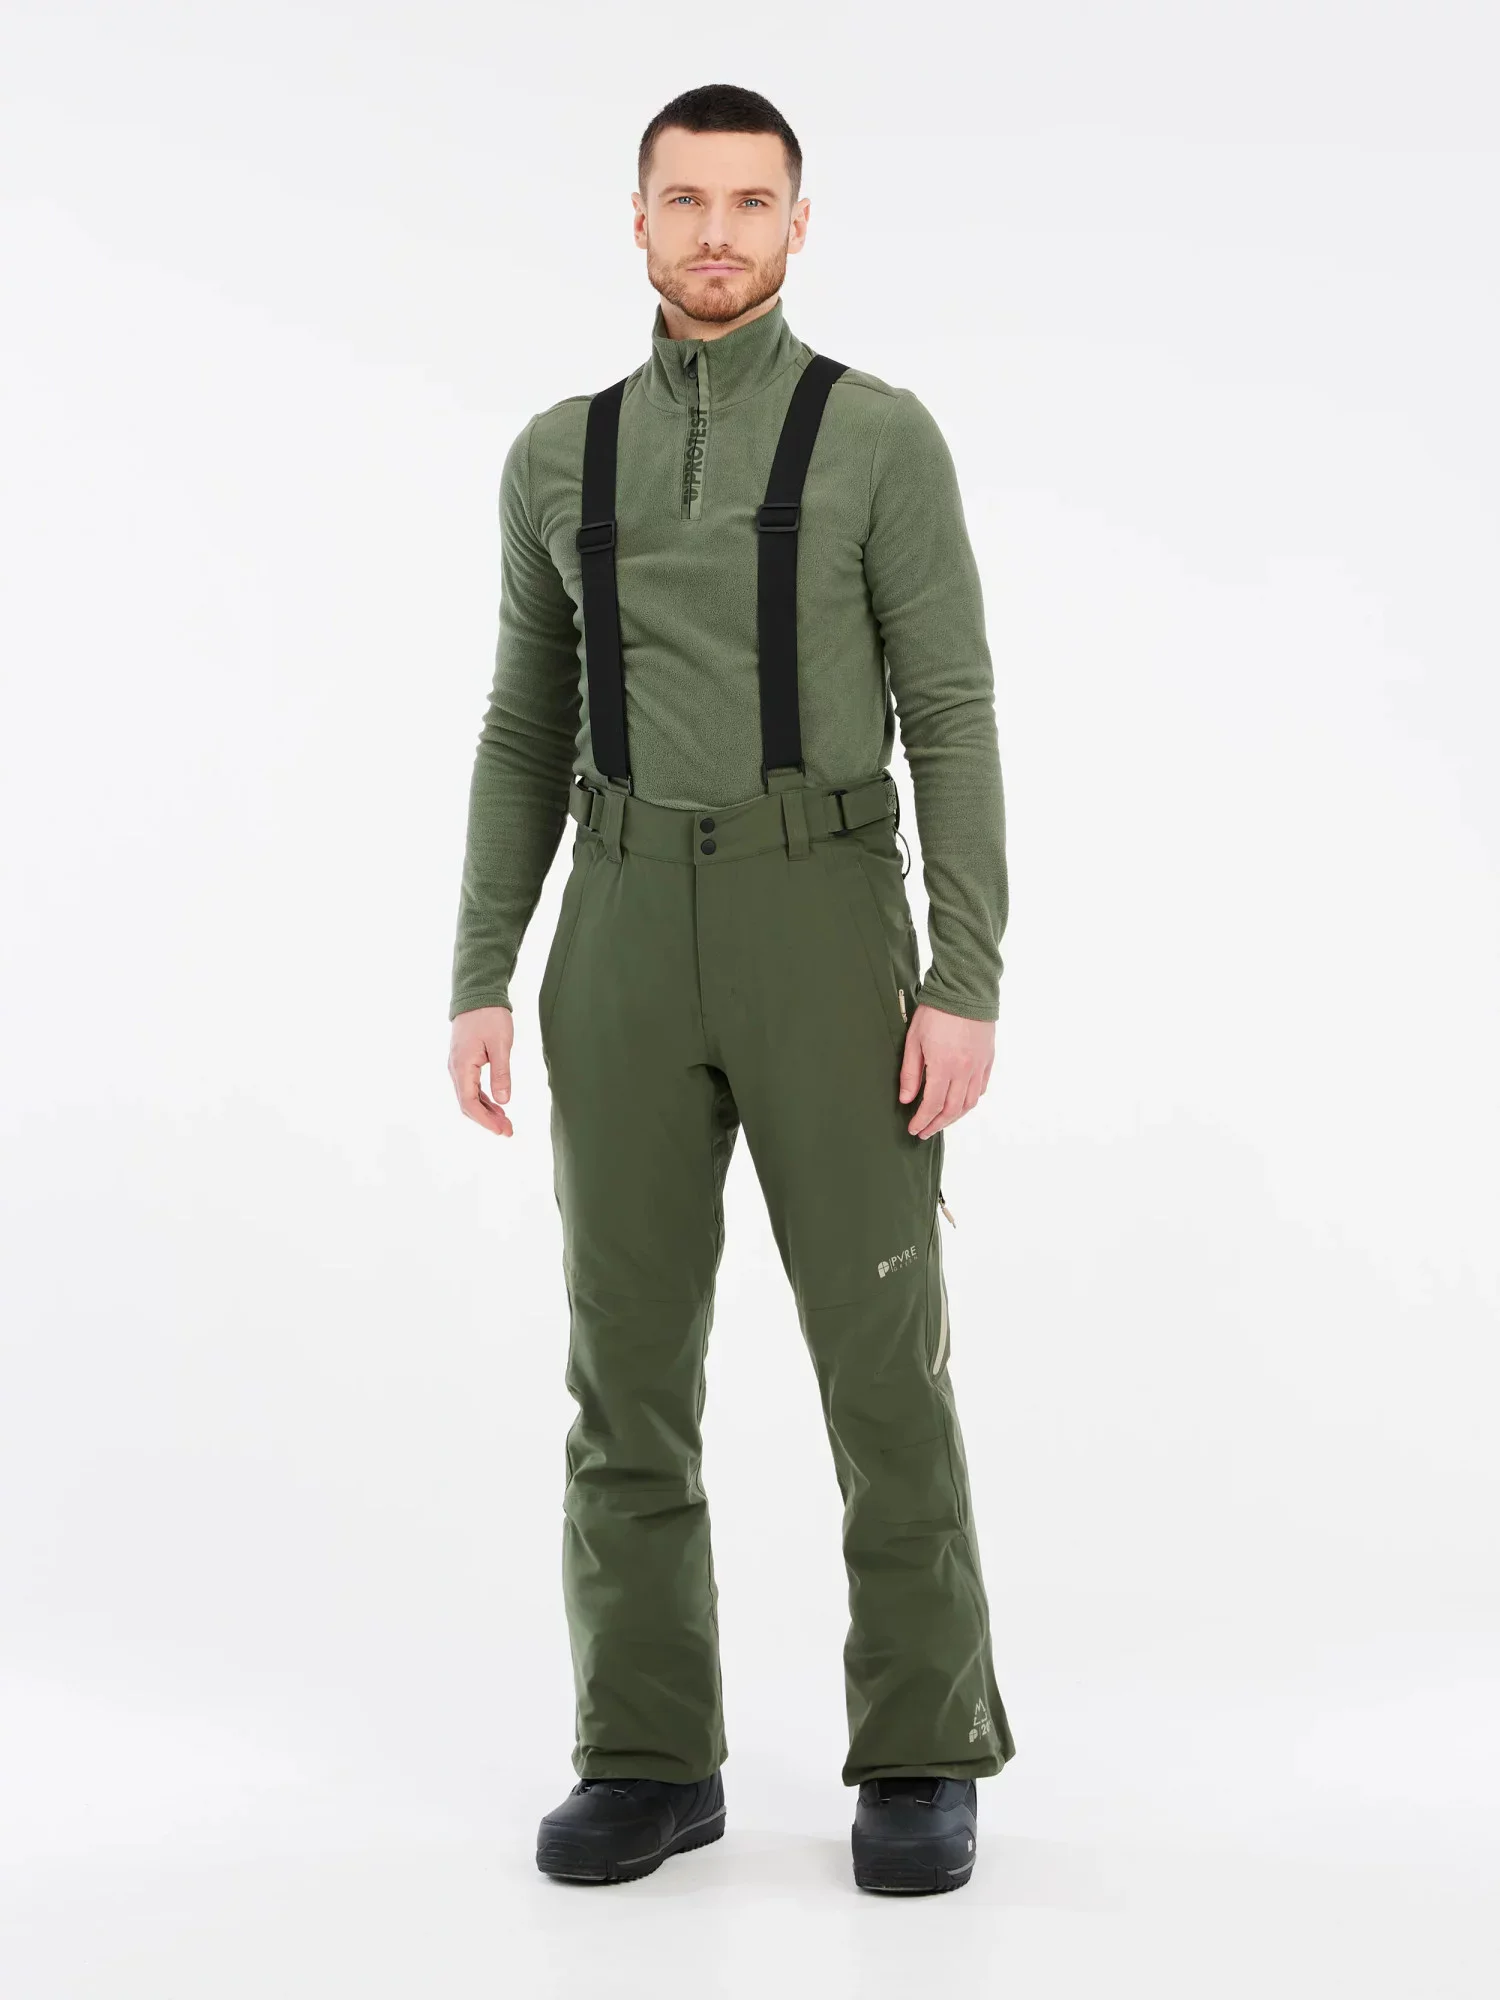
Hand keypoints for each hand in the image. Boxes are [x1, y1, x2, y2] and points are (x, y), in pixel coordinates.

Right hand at [449, 1006, 514, 1136]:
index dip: (484, 1120)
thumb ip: (501, 1073)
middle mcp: (455, 1068)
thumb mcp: (501, 1045)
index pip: (469, 1102)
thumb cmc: (489, 1016)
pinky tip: (498, 1105)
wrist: (478, 994)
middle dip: (486, 1120)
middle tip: (508, 1131)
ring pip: (469, 1096)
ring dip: (486, 1111)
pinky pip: (470, 1086)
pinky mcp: (464, 1061)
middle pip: (467, 1104)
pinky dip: (483, 1099)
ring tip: (505, 1122)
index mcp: (462, 1066)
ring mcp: (458, 1065)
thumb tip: (504, 1101)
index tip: (501, 1130)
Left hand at [898, 1003, 994, 1139]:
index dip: (922, 1121)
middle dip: (937, 1125)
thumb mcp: (914, 1040)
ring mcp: (979, 1066)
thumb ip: (911, 1073)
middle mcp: (965, 1071)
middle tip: (924, 1132)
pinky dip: (970, 1101)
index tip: (913, 1129)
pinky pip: (981, 1089)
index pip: (933, 1105)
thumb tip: (907, 1100)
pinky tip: (960, 1104)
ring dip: (954, 1117)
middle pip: (952, 1110)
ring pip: (969, 1103)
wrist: (965, 990)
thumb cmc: (935, 1012)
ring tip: (940, 1122)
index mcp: (944, 1067)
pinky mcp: (988, 1059)